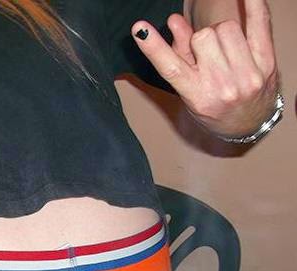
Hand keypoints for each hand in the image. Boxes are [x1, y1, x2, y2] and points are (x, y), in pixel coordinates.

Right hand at [132, 0, 278, 138]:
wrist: (247, 123)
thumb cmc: (213, 106)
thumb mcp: (189, 90)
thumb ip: (180, 56)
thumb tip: (174, 21)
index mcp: (197, 95)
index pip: (171, 68)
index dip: (154, 47)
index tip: (139, 29)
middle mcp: (222, 87)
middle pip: (203, 36)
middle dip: (201, 39)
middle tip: (207, 54)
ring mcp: (246, 75)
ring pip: (226, 27)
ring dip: (222, 33)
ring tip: (225, 49)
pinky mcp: (267, 62)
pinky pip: (260, 21)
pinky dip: (253, 4)